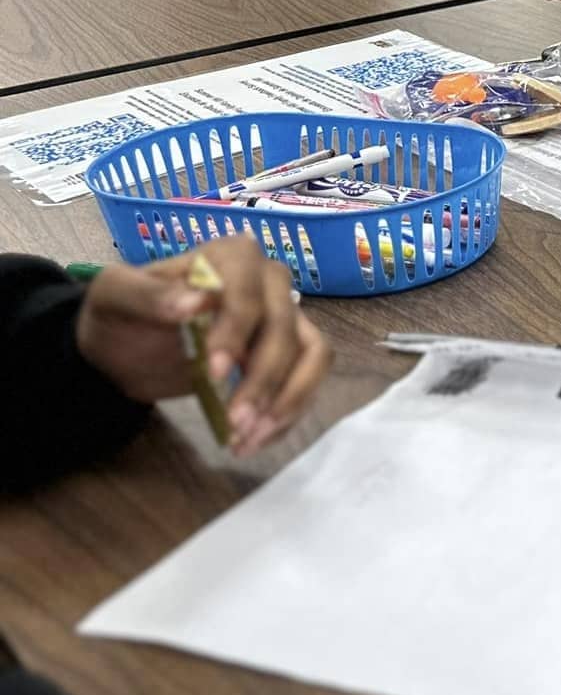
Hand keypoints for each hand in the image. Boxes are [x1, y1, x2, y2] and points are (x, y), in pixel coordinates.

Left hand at [76, 235, 330, 455]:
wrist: (125, 348)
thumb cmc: (123, 315)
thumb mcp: (114, 297)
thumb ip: (147, 295)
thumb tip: (194, 303)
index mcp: (230, 257)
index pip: (249, 291)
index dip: (238, 332)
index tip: (213, 373)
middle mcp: (269, 280)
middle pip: (285, 328)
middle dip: (264, 379)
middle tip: (235, 423)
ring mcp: (285, 315)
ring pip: (312, 353)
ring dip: (287, 398)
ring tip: (249, 437)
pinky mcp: (291, 349)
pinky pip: (310, 375)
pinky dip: (291, 409)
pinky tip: (256, 437)